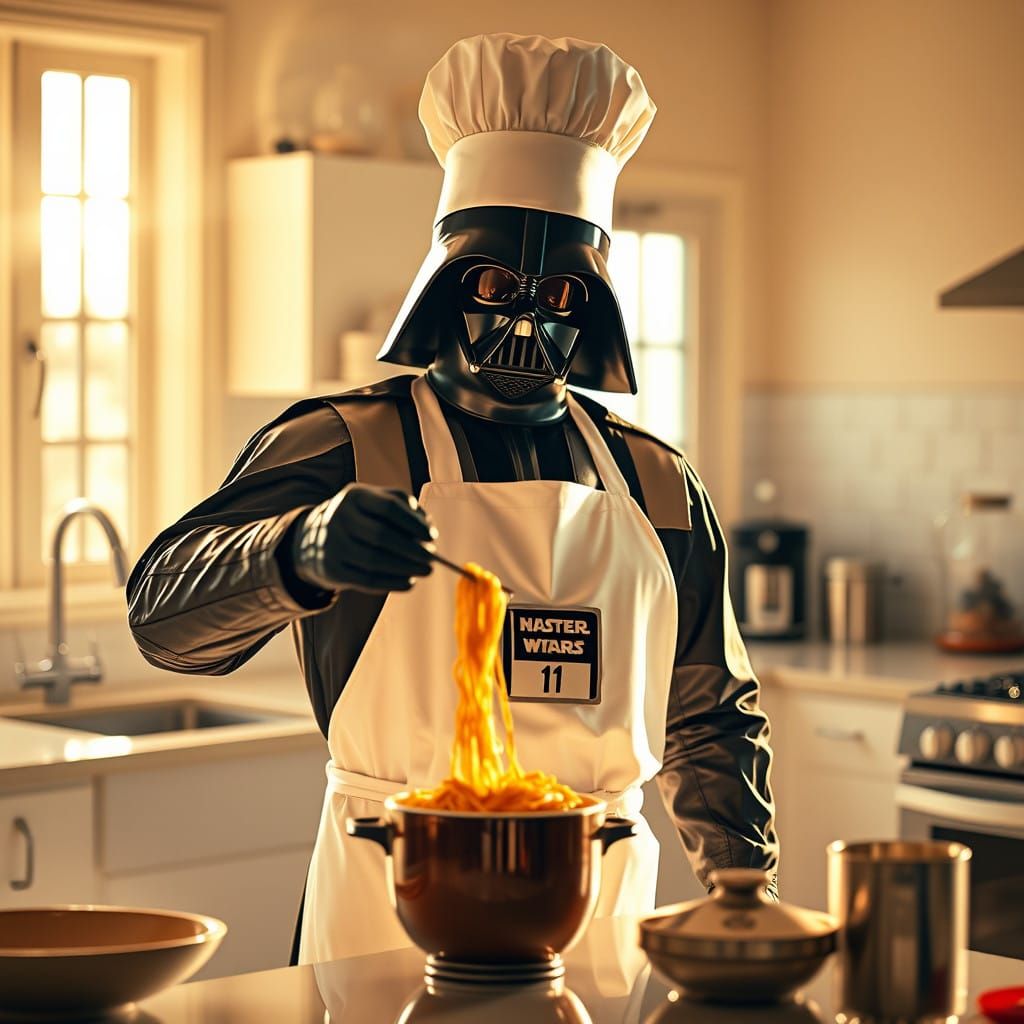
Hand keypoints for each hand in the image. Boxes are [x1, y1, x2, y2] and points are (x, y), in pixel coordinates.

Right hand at [291, 484, 436, 594]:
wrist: (317, 537)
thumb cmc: (363, 517)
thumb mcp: (379, 503)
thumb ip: (407, 509)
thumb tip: (428, 529)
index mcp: (355, 495)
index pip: (388, 507)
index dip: (413, 523)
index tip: (432, 536)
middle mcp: (339, 517)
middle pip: (381, 535)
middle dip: (412, 550)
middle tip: (432, 559)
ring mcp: (331, 544)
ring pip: (374, 560)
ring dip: (405, 568)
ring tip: (425, 570)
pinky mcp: (331, 568)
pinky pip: (366, 580)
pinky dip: (392, 583)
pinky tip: (409, 583)